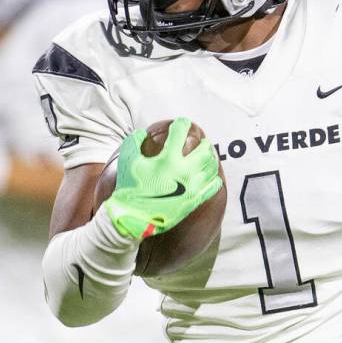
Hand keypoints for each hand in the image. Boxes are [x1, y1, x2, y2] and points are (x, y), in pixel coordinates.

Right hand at [104, 118, 221, 239]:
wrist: (133, 218)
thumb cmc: (129, 188)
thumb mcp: (127, 161)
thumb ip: (134, 142)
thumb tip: (142, 132)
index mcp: (168, 159)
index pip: (180, 132)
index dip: (182, 124)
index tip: (181, 123)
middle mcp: (184, 170)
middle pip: (204, 149)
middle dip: (203, 142)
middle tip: (201, 142)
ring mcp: (192, 186)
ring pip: (211, 166)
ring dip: (210, 158)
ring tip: (206, 157)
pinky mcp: (195, 200)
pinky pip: (213, 186)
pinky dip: (214, 178)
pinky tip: (209, 176)